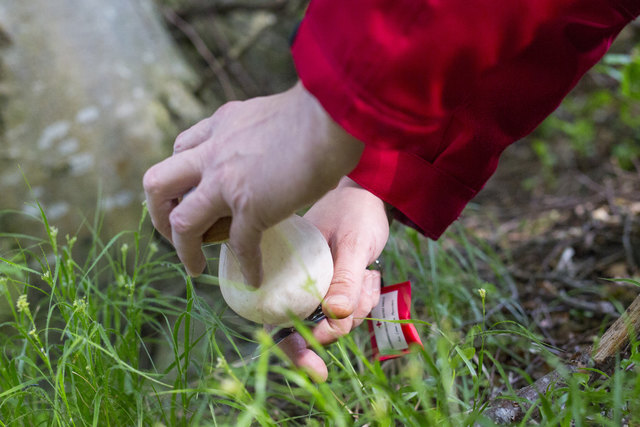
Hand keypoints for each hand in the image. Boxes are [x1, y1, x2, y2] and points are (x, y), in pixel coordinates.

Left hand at [143, 82, 363, 282]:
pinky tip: (254, 278)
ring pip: (181, 221)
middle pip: (157, 184)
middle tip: (174, 232)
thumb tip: (267, 149)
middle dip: (158, 213)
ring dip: (183, 249)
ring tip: (194, 267)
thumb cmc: (317, 113)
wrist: (332, 116)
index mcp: (220, 126)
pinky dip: (246, 266)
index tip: (190, 192)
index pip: (180, 150)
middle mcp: (213, 152)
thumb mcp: (267, 116)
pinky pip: (239, 245)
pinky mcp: (251, 206)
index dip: (179, 176)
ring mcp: (227, 181)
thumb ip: (254, 134)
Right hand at [278, 177, 389, 381]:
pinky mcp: (336, 285)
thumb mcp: (354, 243)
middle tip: (353, 314)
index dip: (294, 345)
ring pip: (335, 318)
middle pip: (309, 324)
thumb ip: (345, 279)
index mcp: (286, 267)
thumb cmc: (357, 211)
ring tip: (367, 275)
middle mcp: (297, 278)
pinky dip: (363, 298)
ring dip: (356, 305)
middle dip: (335, 326)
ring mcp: (318, 283)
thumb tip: (335, 316)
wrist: (372, 195)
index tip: (315, 368)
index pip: (279, 316)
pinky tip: (369, 275)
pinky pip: (350, 307)